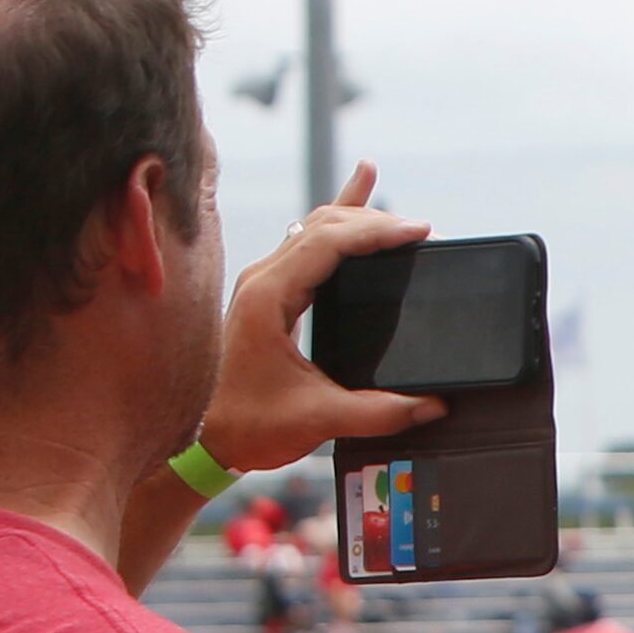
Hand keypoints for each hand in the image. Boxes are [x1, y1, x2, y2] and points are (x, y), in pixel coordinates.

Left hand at [207, 162, 443, 472]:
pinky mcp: (268, 295)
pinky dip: (335, 222)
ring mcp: (262, 283)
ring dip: (355, 217)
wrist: (201, 438)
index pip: (329, 242)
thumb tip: (432, 406)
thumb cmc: (246, 425)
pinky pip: (306, 243)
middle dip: (373, 220)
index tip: (417, 231)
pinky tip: (355, 193)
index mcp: (269, 297)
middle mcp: (262, 280)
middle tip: (419, 230)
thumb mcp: (317, 420)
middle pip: (323, 226)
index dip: (376, 231)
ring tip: (391, 208)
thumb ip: (379, 412)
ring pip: (313, 228)